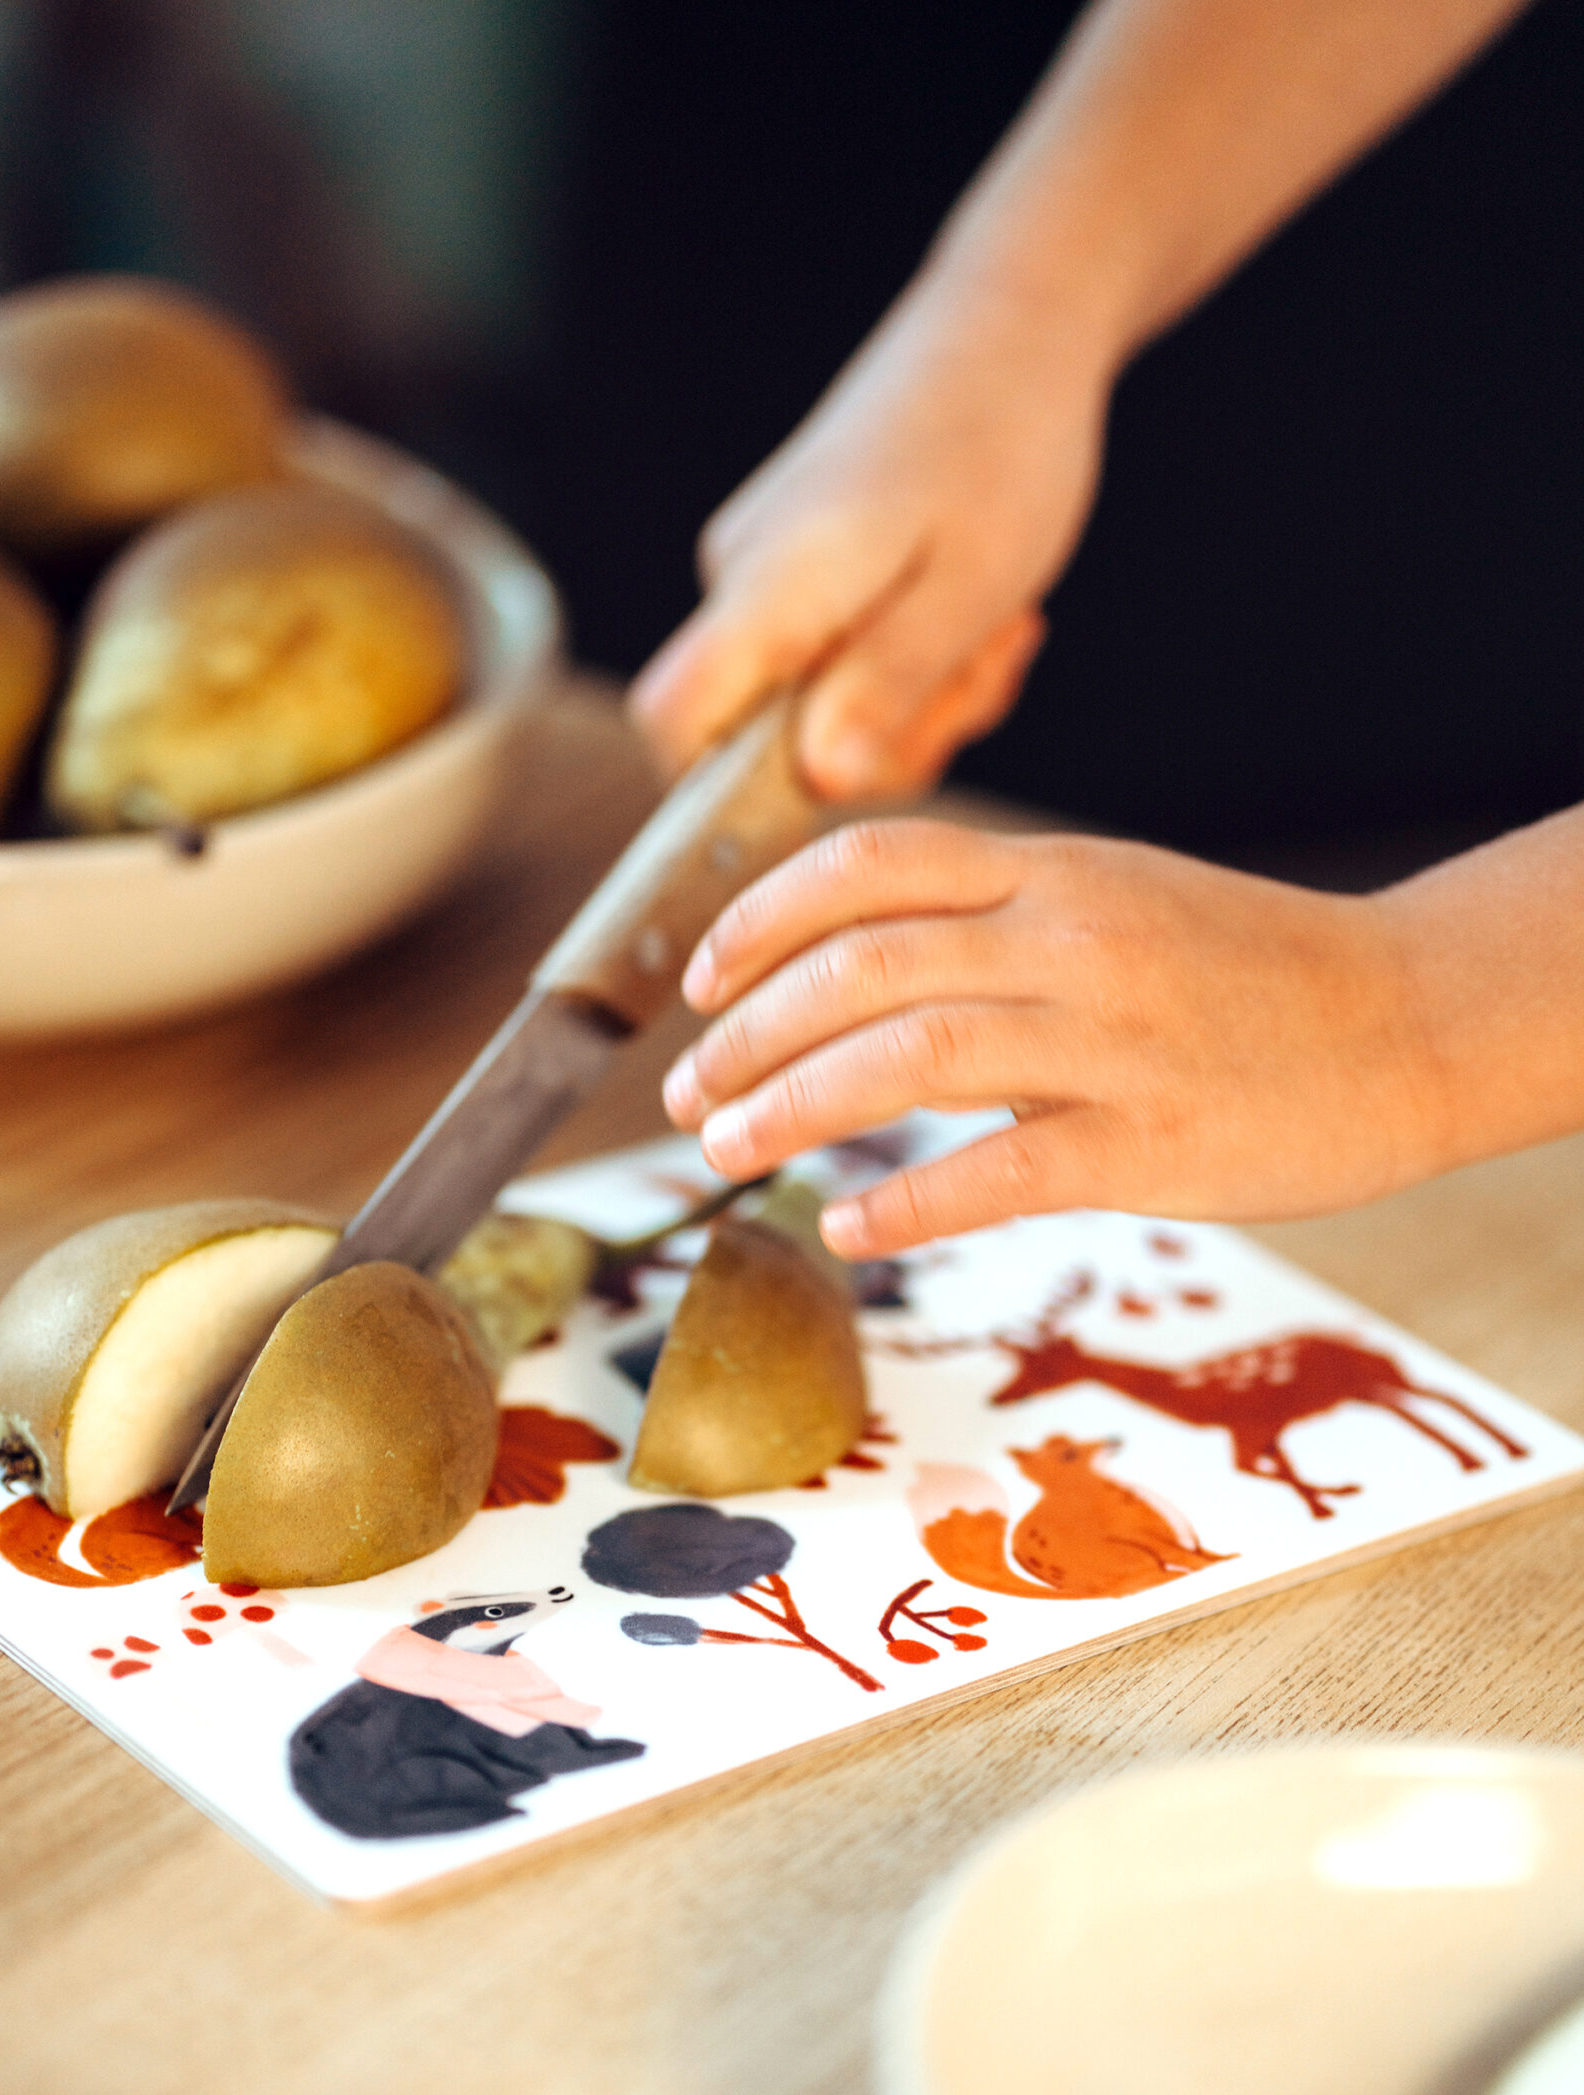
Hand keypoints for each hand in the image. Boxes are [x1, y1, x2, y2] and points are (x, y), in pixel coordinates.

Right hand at [630, 270, 1111, 799]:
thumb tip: (823, 782)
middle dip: (881, 742)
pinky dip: (910, 664)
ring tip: (992, 630)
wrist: (1016, 324)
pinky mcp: (797, 570)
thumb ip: (888, 688)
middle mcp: (742, 579)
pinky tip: (976, 617)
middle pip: (759, 737)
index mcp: (770, 582)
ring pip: (814, 707)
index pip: (673, 720)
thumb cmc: (1002, 444)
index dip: (721, 789)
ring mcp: (765, 573)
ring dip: (915, 701)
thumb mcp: (969, 590)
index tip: (834, 782)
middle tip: (982, 672)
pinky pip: (837, 665)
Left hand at [661, 818, 1446, 1251]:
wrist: (1412, 1020)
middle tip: (684, 1093)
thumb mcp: (1121, 905)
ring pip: (911, 1054)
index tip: (701, 983)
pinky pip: (1001, 1170)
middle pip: (864, 963)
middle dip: (748, 1032)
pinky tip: (848, 1226)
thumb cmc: (1256, 976)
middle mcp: (1072, 936)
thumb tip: (869, 994)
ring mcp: (1113, 1037)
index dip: (761, 920)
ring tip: (724, 1151)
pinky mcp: (1153, 1141)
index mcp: (1057, 871)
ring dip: (794, 1105)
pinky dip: (906, 1200)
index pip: (871, 864)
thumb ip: (999, 933)